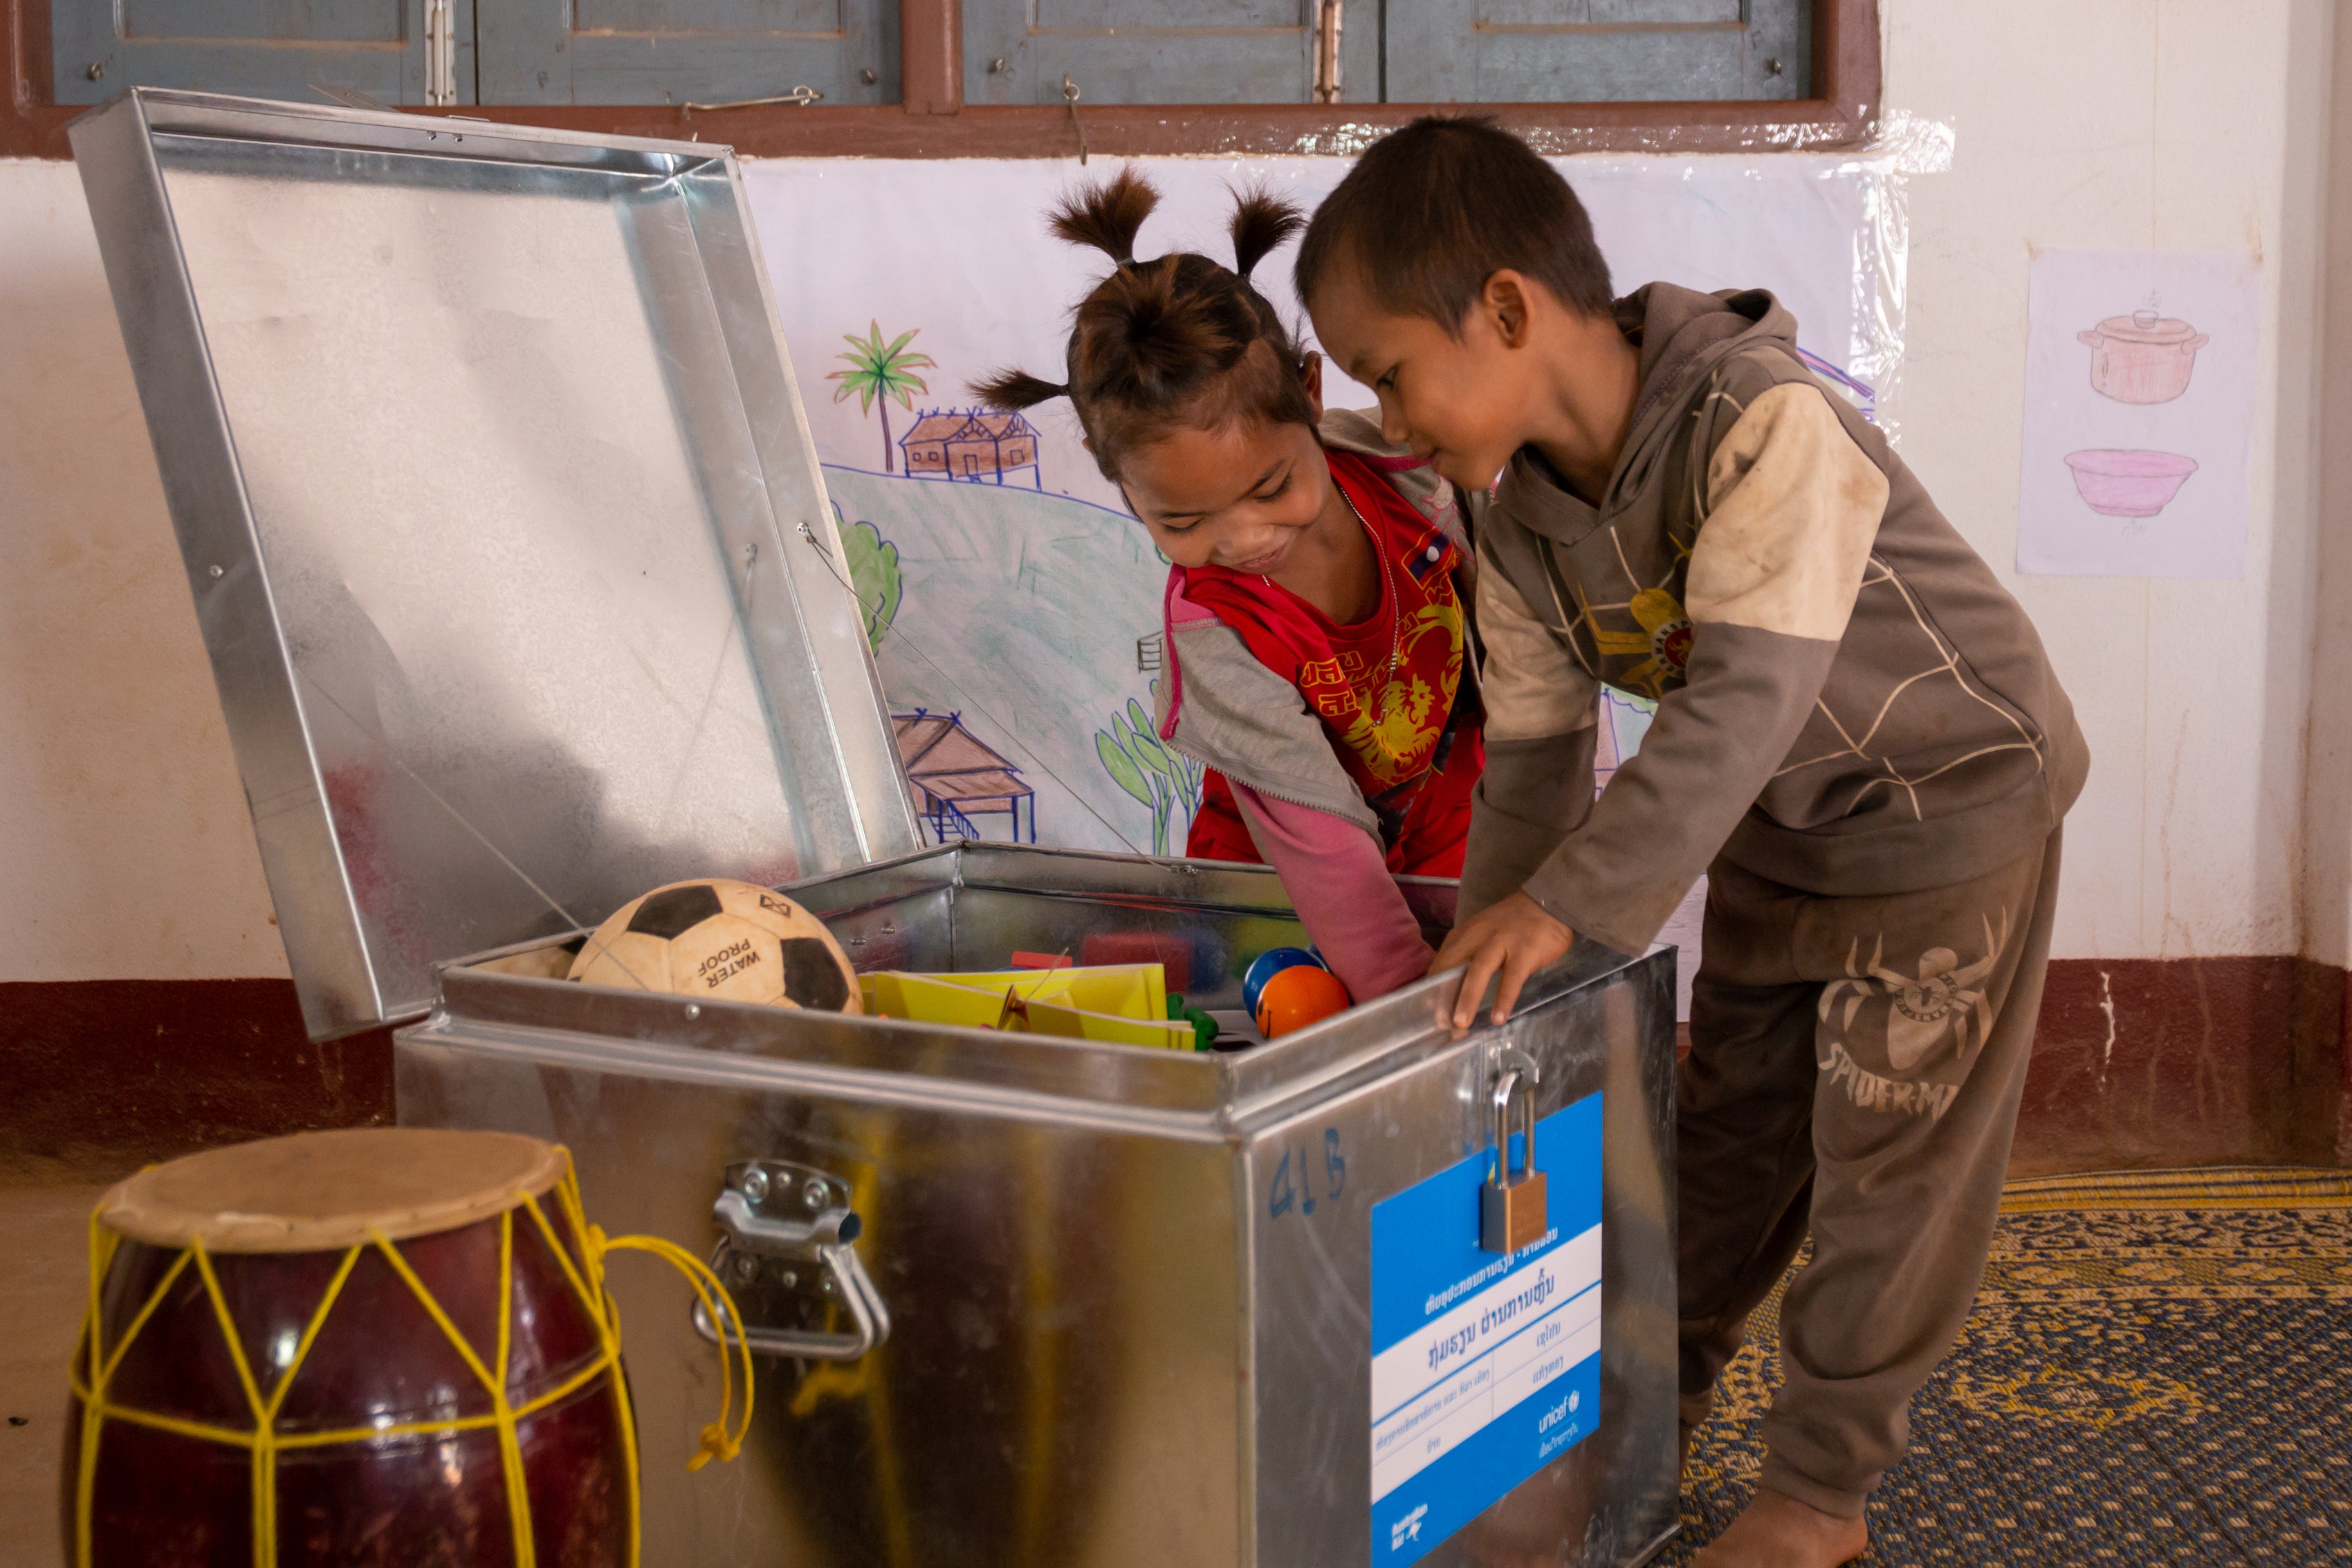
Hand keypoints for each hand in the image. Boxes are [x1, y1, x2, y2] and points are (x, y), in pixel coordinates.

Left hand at [1429, 892, 1573, 1031]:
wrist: (1546, 903)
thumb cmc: (1511, 925)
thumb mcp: (1481, 936)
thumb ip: (1467, 958)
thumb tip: (1452, 993)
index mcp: (1463, 936)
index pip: (1441, 964)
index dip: (1434, 990)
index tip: (1431, 1015)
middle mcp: (1477, 937)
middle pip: (1453, 967)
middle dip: (1444, 997)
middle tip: (1441, 1024)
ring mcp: (1501, 942)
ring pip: (1478, 971)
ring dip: (1467, 997)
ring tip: (1461, 1024)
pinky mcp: (1524, 951)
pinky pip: (1512, 978)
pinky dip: (1504, 998)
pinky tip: (1499, 1017)